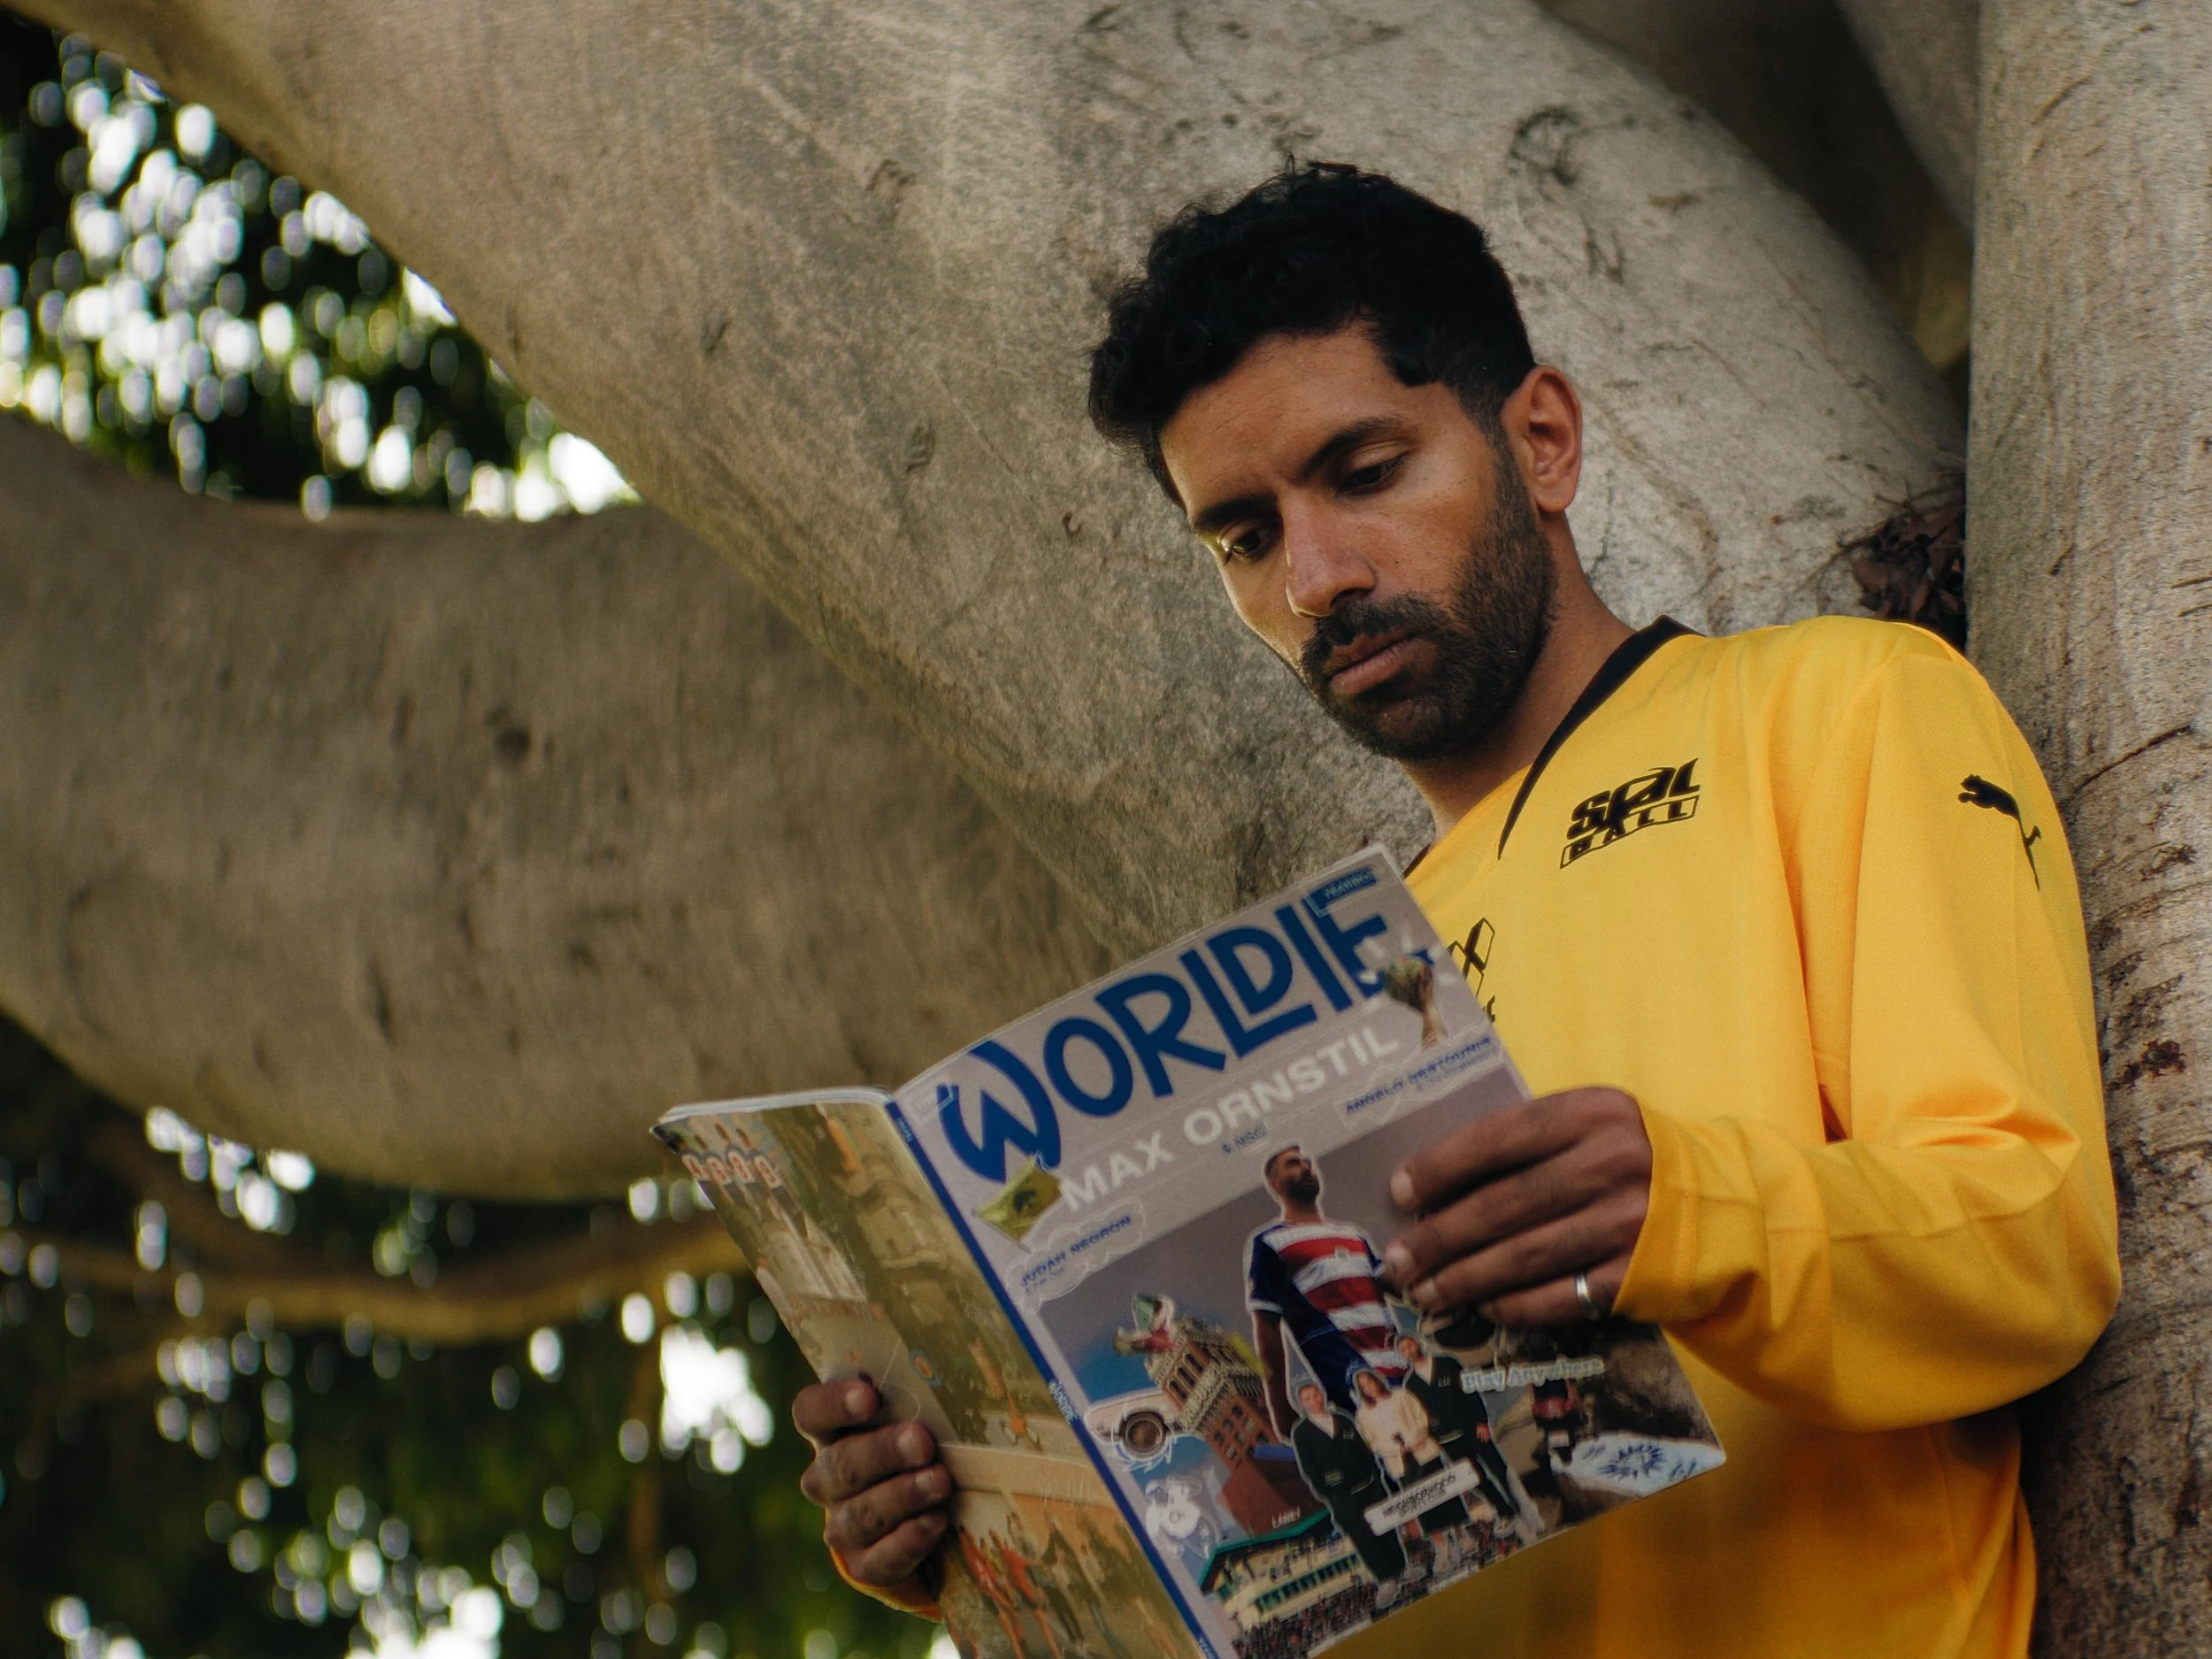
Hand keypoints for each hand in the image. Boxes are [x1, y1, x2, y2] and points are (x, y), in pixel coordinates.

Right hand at [793, 1379, 952, 1607]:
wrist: (923, 1518)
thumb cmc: (922, 1447)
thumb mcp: (918, 1417)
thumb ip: (921, 1397)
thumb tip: (958, 1368)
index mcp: (832, 1431)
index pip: (811, 1411)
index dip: (834, 1403)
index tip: (869, 1396)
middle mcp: (826, 1478)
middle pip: (840, 1464)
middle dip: (883, 1452)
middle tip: (922, 1441)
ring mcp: (841, 1524)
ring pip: (860, 1513)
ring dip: (903, 1495)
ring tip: (941, 1481)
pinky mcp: (864, 1565)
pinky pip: (880, 1558)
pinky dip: (909, 1540)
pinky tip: (935, 1522)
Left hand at [1381, 1086, 1651, 1324]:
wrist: (1724, 1207)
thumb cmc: (1632, 1160)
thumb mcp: (1590, 1127)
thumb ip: (1528, 1144)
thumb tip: (1436, 1188)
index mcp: (1592, 1113)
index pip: (1499, 1137)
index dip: (1441, 1166)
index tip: (1398, 1194)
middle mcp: (1611, 1163)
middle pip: (1504, 1204)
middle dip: (1440, 1237)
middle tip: (1398, 1260)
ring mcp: (1628, 1223)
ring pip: (1524, 1256)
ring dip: (1465, 1278)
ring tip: (1425, 1292)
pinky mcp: (1638, 1276)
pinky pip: (1560, 1296)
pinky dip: (1515, 1305)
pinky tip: (1484, 1307)